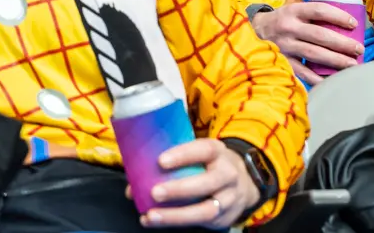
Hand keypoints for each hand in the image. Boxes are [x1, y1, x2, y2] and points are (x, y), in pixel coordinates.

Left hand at [141, 138, 258, 227]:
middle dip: (180, 189)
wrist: (241, 181)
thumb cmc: (206, 163)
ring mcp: (229, 198)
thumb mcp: (195, 153)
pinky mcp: (225, 218)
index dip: (183, 155)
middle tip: (154, 192)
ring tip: (152, 215)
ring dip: (176, 215)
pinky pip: (203, 224)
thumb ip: (167, 161)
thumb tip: (133, 182)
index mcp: (216, 152)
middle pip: (208, 183)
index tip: (160, 161)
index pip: (203, 150)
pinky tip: (154, 221)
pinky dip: (176, 223)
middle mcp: (227, 174)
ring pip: (207, 210)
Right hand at [250, 2, 362, 83]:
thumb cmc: (281, 21)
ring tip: (352, 65)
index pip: (319, 10)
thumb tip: (347, 27)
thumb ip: (313, 17)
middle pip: (320, 35)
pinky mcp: (282, 60)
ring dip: (336, 60)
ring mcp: (284, 45)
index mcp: (292, 11)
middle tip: (358, 49)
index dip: (338, 16)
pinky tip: (332, 80)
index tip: (353, 24)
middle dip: (342, 43)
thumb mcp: (293, 12)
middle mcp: (288, 27)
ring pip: (314, 54)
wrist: (253, 31)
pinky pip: (303, 72)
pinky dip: (318, 78)